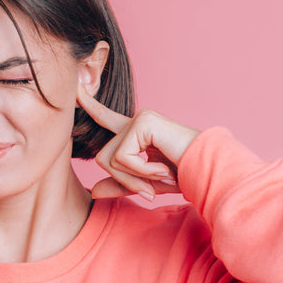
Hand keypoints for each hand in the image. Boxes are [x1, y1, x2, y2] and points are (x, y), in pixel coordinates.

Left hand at [77, 85, 199, 200]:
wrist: (207, 172)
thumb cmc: (183, 176)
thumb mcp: (145, 185)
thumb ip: (120, 186)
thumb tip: (92, 192)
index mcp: (136, 133)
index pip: (106, 119)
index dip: (90, 105)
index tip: (75, 90)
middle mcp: (136, 122)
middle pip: (102, 158)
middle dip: (123, 180)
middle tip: (150, 188)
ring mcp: (139, 119)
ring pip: (109, 159)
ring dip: (134, 178)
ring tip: (160, 175)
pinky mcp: (143, 122)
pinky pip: (123, 157)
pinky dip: (141, 172)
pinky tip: (162, 169)